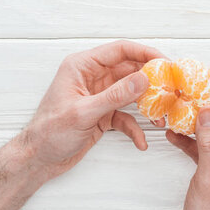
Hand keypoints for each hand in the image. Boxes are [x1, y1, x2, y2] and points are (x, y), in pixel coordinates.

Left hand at [23, 40, 164, 178]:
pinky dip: (134, 128)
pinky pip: (125, 116)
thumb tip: (143, 79)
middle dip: (151, 81)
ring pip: (130, 94)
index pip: (119, 50)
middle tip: (171, 89)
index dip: (145, 53)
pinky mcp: (102, 115)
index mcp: (82, 67)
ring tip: (160, 117)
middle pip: (129, 70)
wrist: (38, 159)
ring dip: (146, 105)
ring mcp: (98, 96)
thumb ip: (115, 95)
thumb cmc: (49, 132)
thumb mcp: (84, 112)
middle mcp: (92, 78)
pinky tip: (140, 141)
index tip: (166, 63)